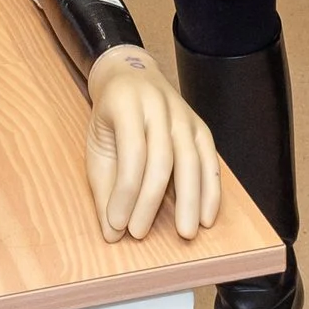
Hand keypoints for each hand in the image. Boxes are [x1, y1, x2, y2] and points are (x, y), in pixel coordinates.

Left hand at [84, 47, 220, 242]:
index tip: (119, 224)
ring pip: (191, 159)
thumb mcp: (97, 144)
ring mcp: (183, 114)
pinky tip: (207, 217)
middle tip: (142, 233)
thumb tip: (111, 233)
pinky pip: (210, 160)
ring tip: (185, 232)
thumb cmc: (110, 116)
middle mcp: (158, 105)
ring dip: (190, 200)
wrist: (129, 75)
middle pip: (162, 158)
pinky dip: (211, 190)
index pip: (131, 154)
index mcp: (126, 104)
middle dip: (152, 200)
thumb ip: (103, 187)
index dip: (126, 192)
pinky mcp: (200, 126)